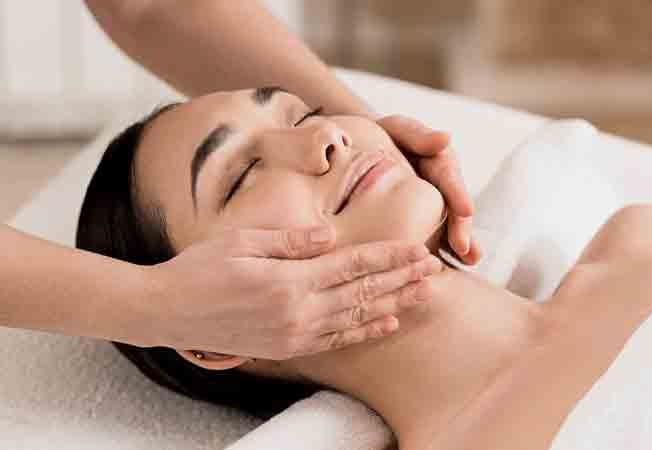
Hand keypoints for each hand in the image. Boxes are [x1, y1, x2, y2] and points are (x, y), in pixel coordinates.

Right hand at [133, 226, 441, 361]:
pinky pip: (336, 340)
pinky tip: (387, 322)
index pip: (352, 265)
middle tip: (436, 269)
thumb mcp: (242, 241)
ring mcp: (293, 334)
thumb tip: (330, 235)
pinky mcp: (286, 348)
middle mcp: (297, 311)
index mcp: (288, 280)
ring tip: (424, 295)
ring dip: (394, 304)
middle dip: (402, 279)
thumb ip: (291, 241)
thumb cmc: (199, 269)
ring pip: (356, 317)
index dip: (388, 256)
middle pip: (362, 291)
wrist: (166, 313)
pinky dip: (365, 331)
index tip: (418, 248)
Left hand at [377, 115, 480, 264]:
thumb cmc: (379, 135)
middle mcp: (440, 185)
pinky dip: (441, 250)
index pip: (449, 177)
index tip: (466, 211)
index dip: (457, 194)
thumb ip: (418, 134)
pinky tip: (446, 269)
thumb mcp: (396, 129)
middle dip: (461, 227)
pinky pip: (431, 235)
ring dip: (460, 243)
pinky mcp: (419, 220)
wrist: (357, 148)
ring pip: (448, 224)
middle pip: (453, 206)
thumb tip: (446, 138)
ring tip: (469, 261)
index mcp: (436, 161)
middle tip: (464, 247)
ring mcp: (431, 204)